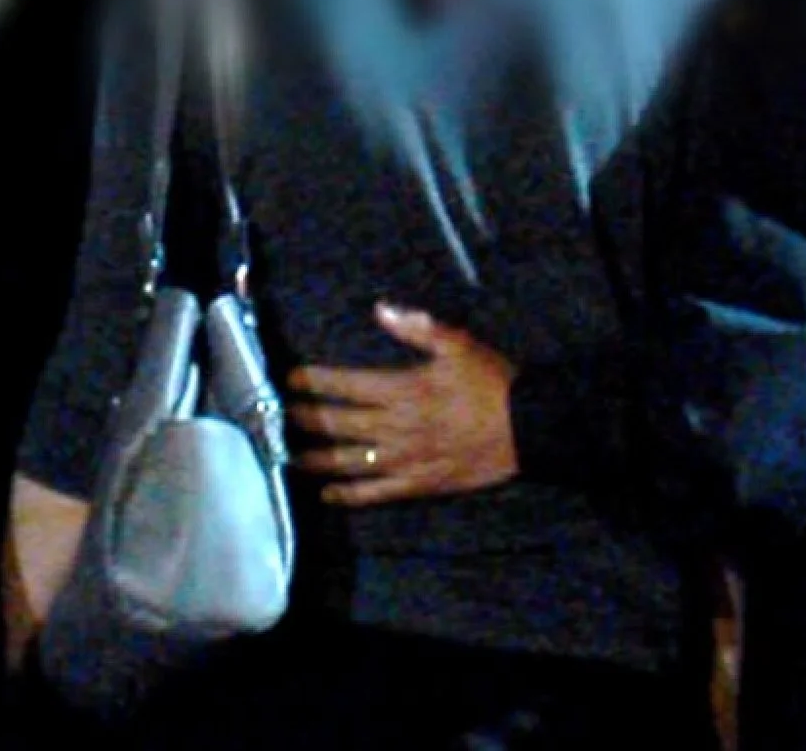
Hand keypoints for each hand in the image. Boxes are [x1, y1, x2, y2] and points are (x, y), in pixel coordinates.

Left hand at [286, 303, 518, 507]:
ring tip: (289, 454)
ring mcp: (405, 460)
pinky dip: (348, 494)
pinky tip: (327, 493)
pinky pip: (375, 493)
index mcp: (403, 390)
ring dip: (316, 458)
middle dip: (305, 418)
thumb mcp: (458, 344)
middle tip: (277, 415)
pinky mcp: (418, 484)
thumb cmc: (492, 384)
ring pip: (349, 461)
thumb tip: (381, 310)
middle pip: (338, 424)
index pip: (346, 385)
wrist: (529, 429)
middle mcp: (396, 428)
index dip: (315, 381)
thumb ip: (417, 328)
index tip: (290, 378)